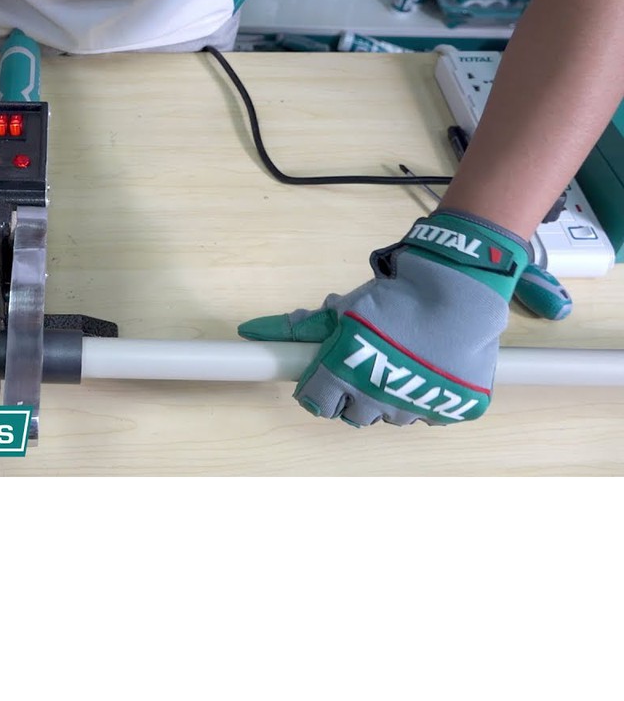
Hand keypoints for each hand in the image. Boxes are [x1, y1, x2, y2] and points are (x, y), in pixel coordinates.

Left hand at [238, 210, 531, 426]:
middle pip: (353, 415)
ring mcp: (415, 407)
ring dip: (388, 395)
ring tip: (397, 361)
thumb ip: (303, 327)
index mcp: (344, 375)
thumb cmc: (394, 298)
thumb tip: (251, 331)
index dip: (317, 389)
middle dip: (352, 395)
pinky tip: (428, 368)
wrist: (458, 293)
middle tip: (362, 365)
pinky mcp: (451, 409)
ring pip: (391, 414)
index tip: (323, 376)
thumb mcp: (345, 308)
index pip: (316, 403)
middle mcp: (376, 400)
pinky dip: (425, 395)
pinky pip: (428, 412)